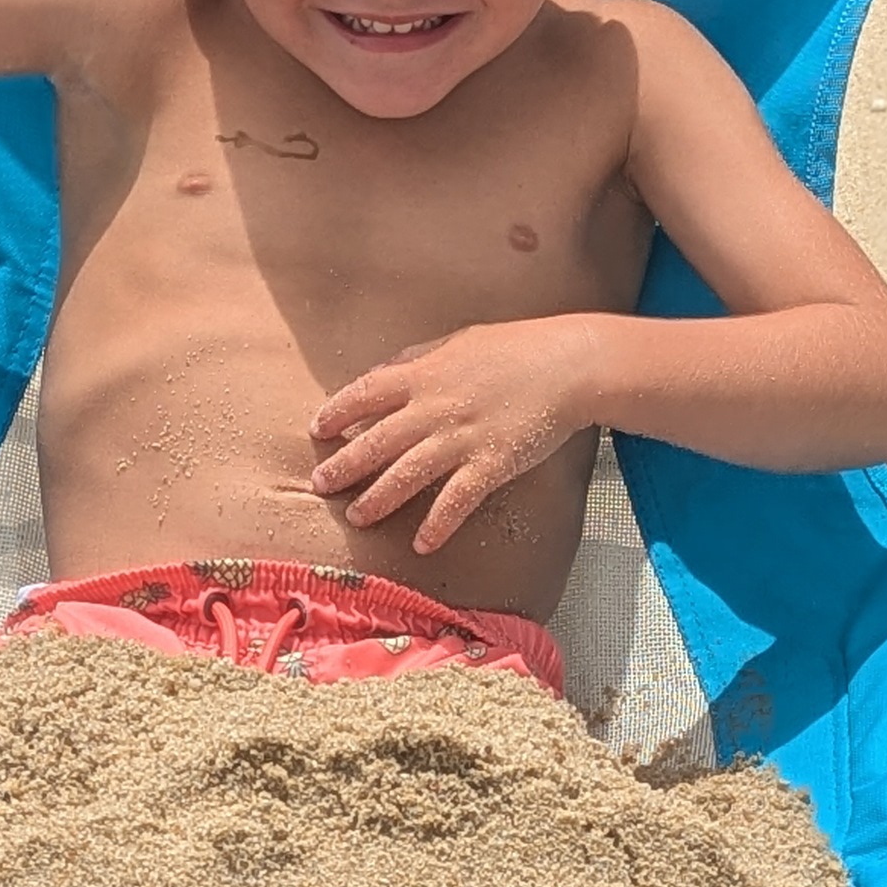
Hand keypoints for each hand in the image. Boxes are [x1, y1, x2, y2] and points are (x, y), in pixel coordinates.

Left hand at [308, 316, 609, 554]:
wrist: (568, 364)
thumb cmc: (516, 348)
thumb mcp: (459, 341)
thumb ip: (418, 357)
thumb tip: (382, 370)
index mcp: (423, 374)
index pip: (365, 393)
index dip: (337, 412)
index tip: (318, 429)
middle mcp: (434, 407)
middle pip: (376, 441)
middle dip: (345, 465)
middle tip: (320, 485)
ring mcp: (461, 438)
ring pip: (407, 474)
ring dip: (378, 498)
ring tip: (356, 517)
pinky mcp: (491, 463)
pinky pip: (457, 500)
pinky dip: (438, 524)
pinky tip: (422, 545)